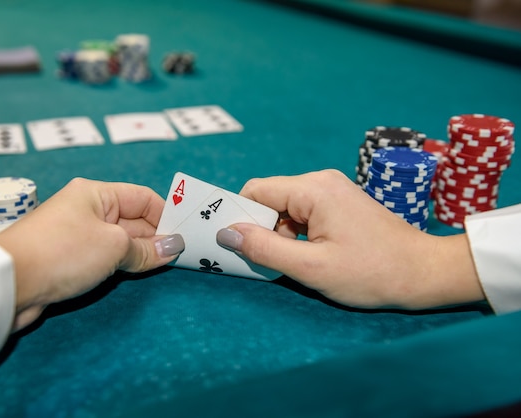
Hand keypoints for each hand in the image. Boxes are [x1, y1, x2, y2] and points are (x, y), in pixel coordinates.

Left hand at [0, 178, 183, 330]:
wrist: (8, 282)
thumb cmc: (64, 252)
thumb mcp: (113, 247)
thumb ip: (146, 249)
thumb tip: (174, 248)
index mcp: (96, 193)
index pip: (142, 197)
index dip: (166, 214)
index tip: (186, 235)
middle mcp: (86, 209)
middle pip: (132, 219)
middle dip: (156, 235)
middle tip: (183, 255)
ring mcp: (77, 235)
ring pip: (119, 240)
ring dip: (141, 252)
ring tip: (168, 265)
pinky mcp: (69, 259)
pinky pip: (105, 256)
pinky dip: (123, 263)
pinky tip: (139, 272)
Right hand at [216, 170, 484, 310]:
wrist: (424, 273)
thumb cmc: (370, 272)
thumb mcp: (311, 268)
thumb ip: (264, 249)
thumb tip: (226, 232)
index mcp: (313, 189)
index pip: (255, 191)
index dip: (240, 217)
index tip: (237, 246)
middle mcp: (321, 181)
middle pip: (270, 198)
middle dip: (262, 228)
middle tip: (269, 261)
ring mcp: (333, 190)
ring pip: (286, 208)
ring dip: (281, 234)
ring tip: (296, 262)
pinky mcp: (341, 203)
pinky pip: (304, 213)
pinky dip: (297, 233)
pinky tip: (309, 255)